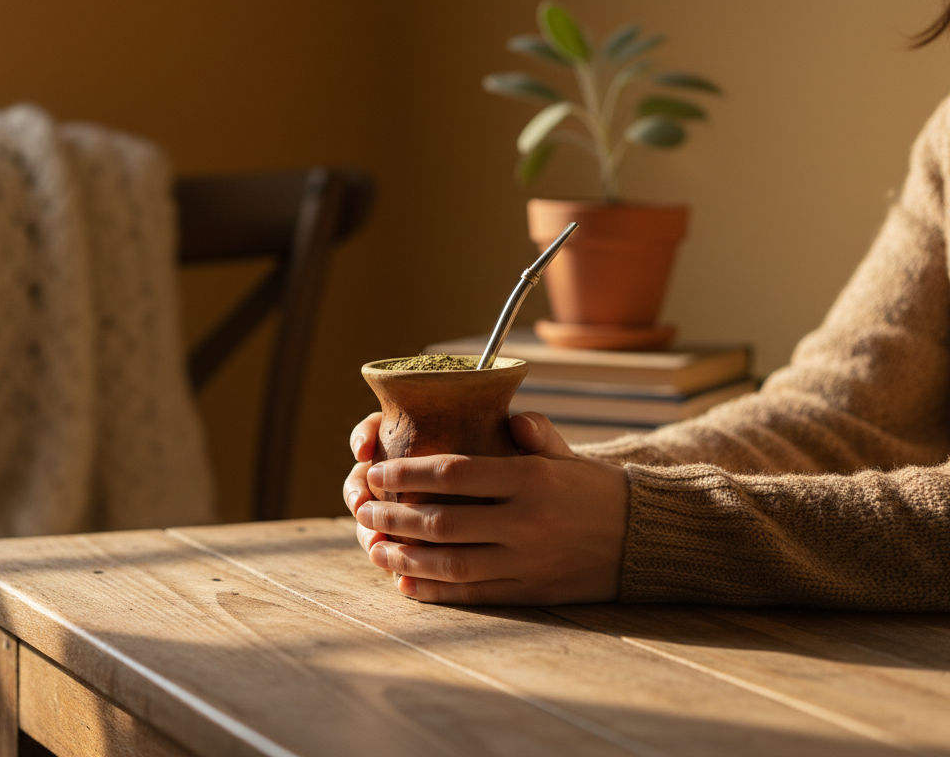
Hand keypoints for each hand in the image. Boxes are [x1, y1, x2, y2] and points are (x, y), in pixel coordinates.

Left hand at [342, 411, 627, 605]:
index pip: (454, 473)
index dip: (407, 474)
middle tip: (364, 509)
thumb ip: (534, 434)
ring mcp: (528, 560)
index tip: (376, 473)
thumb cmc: (596, 490)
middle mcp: (526, 521)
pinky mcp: (531, 592)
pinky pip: (474, 593)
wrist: (646, 539)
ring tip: (375, 548)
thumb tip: (509, 418)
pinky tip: (406, 584)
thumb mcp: (567, 456)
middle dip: (394, 516)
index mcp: (531, 479)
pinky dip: (435, 590)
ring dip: (405, 557)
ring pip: (451, 561)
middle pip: (443, 520)